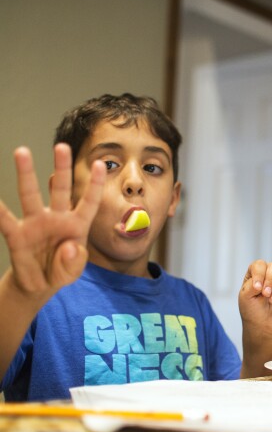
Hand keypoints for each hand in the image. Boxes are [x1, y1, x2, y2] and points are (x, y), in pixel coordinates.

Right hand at [0, 144, 104, 307]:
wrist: (39, 285)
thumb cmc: (61, 271)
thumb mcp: (72, 273)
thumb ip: (74, 262)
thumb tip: (69, 247)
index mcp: (77, 225)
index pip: (89, 201)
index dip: (95, 184)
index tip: (101, 164)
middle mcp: (57, 218)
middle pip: (61, 189)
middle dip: (62, 168)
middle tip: (62, 146)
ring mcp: (35, 223)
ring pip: (31, 194)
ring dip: (27, 174)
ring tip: (22, 151)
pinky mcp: (17, 235)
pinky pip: (6, 220)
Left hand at [238, 260, 271, 336]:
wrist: (263, 326)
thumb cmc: (252, 311)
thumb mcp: (245, 297)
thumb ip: (251, 285)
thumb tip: (263, 281)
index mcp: (255, 274)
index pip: (259, 265)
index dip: (259, 274)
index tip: (257, 288)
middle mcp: (268, 274)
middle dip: (270, 280)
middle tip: (266, 294)